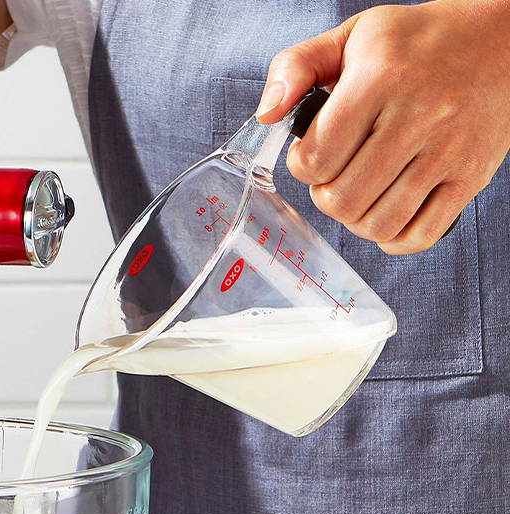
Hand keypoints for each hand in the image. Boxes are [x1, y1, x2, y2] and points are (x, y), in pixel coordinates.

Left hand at [256, 0, 509, 253]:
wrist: (504, 41)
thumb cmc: (422, 42)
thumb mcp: (356, 35)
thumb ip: (298, 66)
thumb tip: (267, 113)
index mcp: (380, 77)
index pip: (316, 157)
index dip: (302, 165)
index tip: (312, 153)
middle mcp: (417, 116)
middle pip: (342, 200)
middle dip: (325, 196)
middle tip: (335, 176)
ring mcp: (447, 152)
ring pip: (378, 224)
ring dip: (357, 220)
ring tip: (360, 194)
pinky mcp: (470, 178)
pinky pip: (420, 236)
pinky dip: (394, 239)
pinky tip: (387, 215)